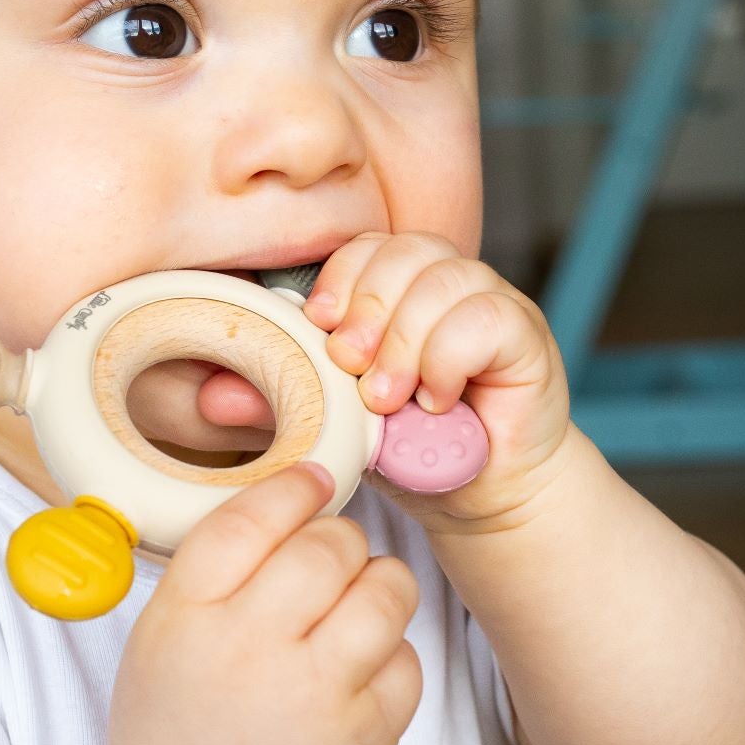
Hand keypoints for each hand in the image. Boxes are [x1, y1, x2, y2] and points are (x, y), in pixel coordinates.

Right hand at [107, 462, 422, 744]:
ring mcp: (312, 699)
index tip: (312, 481)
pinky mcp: (364, 738)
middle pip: (329, 547)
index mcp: (187, 616)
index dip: (293, 488)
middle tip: (329, 561)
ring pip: (387, 591)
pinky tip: (355, 672)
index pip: (253, 519)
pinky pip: (408, 658)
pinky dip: (390, 655)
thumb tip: (304, 486)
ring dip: (379, 585)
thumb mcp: (164, 630)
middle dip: (339, 541)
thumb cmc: (179, 717)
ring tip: (355, 606)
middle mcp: (248, 652)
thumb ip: (220, 562)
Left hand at [304, 232, 574, 529]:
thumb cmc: (412, 451)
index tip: (320, 327)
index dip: (341, 279)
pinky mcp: (527, 336)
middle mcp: (448, 286)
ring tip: (386, 399)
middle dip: (367, 309)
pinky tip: (436, 400)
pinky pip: (486, 317)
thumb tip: (217, 393)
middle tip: (350, 370)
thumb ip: (289, 398)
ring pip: (445, 279)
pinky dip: (449, 360)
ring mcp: (492, 304)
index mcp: (402, 291)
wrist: (481, 498)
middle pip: (406, 250)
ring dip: (404, 341)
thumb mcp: (338, 422)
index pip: (369, 246)